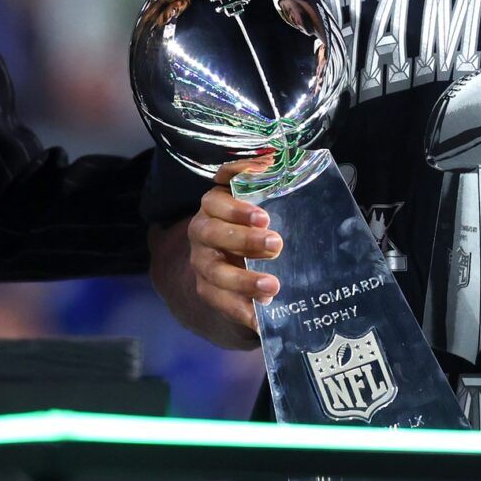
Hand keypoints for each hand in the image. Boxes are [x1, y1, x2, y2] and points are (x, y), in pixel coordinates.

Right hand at [148, 159, 281, 349]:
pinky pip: (219, 302)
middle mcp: (202, 230)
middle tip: (276, 244)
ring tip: (272, 286)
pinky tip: (260, 318)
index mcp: (214, 204)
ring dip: (243, 279)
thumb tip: (279, 162)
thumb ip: (269, 181)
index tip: (263, 215)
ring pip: (214, 271)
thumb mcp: (264, 198)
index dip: (236, 206)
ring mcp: (202, 261)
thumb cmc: (255, 221)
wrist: (234, 259)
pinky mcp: (207, 289)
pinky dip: (240, 311)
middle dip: (243, 239)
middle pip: (212, 232)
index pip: (216, 197)